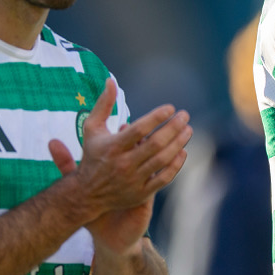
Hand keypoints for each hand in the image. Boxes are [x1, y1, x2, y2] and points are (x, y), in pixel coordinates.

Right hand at [49, 78, 191, 244]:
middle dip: (174, 127)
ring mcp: (133, 180)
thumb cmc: (92, 155)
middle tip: (185, 116)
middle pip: (155, 144)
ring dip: (179, 143)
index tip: (170, 108)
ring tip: (188, 130)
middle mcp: (123, 164)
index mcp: (112, 147)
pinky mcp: (141, 193)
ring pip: (162, 160)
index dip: (157, 117)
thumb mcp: (92, 128)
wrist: (86, 194)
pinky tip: (183, 151)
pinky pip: (164, 178)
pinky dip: (176, 165)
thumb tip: (110, 80)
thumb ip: (103, 104)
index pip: (139, 129)